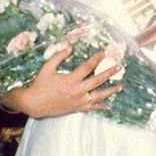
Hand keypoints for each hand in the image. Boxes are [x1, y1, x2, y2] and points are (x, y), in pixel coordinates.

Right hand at [1, 48, 123, 118]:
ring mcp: (78, 100)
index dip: (96, 59)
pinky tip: (107, 105)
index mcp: (70, 80)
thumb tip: (70, 47)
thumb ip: (58, 57)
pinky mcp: (77, 108)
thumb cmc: (40, 84)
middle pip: (97, 81)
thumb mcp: (47, 68)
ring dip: (110, 91)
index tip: (103, 53)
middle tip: (119, 67)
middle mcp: (77, 90)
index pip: (87, 67)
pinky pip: (91, 107)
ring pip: (98, 96)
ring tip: (120, 87)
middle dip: (109, 73)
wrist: (34, 104)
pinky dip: (100, 106)